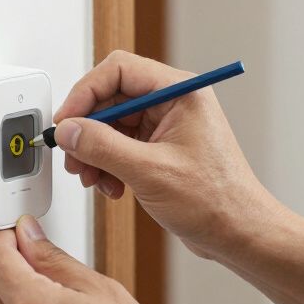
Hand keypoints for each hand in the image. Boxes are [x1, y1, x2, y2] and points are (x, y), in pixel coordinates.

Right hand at [53, 50, 268, 259]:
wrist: (238, 232)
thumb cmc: (216, 200)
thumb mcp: (149, 171)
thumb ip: (102, 147)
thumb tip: (69, 131)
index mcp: (180, 92)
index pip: (119, 70)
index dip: (85, 93)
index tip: (66, 121)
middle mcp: (173, 103)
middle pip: (111, 98)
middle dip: (88, 130)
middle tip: (74, 155)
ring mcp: (167, 126)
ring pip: (113, 125)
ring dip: (95, 151)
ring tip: (91, 177)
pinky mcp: (161, 149)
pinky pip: (121, 146)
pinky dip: (108, 164)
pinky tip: (111, 186)